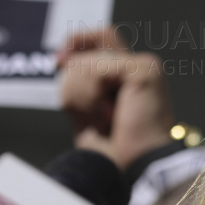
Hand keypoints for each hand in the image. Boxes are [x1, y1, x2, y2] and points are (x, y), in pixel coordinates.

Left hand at [58, 28, 174, 169]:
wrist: (135, 167)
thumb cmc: (116, 150)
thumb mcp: (87, 108)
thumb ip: (79, 81)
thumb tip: (63, 59)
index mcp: (132, 75)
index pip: (102, 37)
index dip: (77, 42)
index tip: (58, 62)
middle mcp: (143, 67)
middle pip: (95, 39)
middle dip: (74, 71)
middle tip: (77, 103)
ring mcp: (146, 67)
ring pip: (87, 61)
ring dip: (80, 95)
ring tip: (102, 120)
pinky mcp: (144, 72)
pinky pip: (95, 70)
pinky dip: (90, 97)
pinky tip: (108, 116)